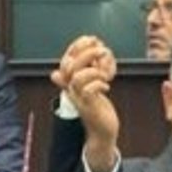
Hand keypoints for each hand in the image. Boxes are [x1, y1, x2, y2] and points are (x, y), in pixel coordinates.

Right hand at [54, 35, 118, 171]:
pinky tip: (107, 87)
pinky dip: (100, 85)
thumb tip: (64, 68)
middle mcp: (72, 90)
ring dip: (96, 70)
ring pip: (78, 77)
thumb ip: (82, 74)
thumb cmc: (98, 108)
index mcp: (71, 82)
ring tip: (106, 74)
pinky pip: (89, 91)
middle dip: (88, 53)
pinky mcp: (89, 107)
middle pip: (70, 65)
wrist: (102, 132)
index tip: (92, 39)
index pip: (67, 58)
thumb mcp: (89, 88)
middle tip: (104, 51)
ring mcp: (79, 99)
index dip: (77, 46)